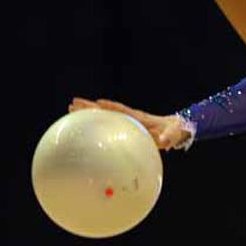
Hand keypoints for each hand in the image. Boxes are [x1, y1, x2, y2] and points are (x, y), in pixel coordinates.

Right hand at [69, 97, 190, 150]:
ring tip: (70, 110)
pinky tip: (82, 130)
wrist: (175, 129)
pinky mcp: (124, 128)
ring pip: (103, 116)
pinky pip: (106, 125)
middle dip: (90, 107)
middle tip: (72, 104)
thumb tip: (164, 142)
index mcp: (138, 118)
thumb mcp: (173, 133)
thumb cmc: (174, 131)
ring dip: (88, 113)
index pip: (120, 110)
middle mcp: (129, 117)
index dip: (109, 107)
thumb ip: (168, 137)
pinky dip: (94, 124)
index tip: (96, 103)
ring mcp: (126, 121)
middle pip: (106, 110)